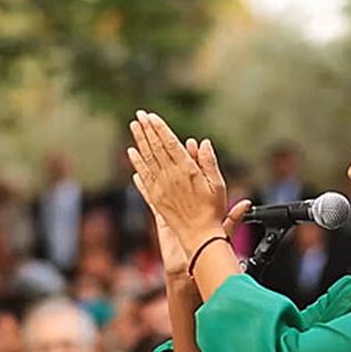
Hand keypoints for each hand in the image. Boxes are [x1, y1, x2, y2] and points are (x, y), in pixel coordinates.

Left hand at [127, 112, 246, 259]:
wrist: (200, 236)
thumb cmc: (213, 211)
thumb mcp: (218, 184)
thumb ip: (208, 162)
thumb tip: (202, 143)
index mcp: (187, 170)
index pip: (169, 144)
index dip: (159, 129)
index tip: (151, 116)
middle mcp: (171, 177)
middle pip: (155, 148)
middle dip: (147, 130)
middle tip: (139, 115)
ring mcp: (161, 187)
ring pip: (147, 160)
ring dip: (140, 142)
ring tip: (134, 127)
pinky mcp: (156, 198)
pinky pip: (143, 177)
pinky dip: (137, 164)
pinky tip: (132, 154)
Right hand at [138, 140, 251, 276]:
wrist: (193, 262)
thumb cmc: (209, 246)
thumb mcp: (226, 230)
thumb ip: (235, 216)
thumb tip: (246, 203)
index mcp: (199, 199)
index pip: (195, 173)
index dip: (192, 156)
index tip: (192, 142)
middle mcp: (183, 198)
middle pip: (171, 167)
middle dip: (164, 148)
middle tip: (160, 132)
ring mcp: (169, 203)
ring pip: (156, 176)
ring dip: (148, 158)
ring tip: (140, 143)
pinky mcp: (159, 213)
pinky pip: (148, 194)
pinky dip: (141, 183)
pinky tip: (135, 174)